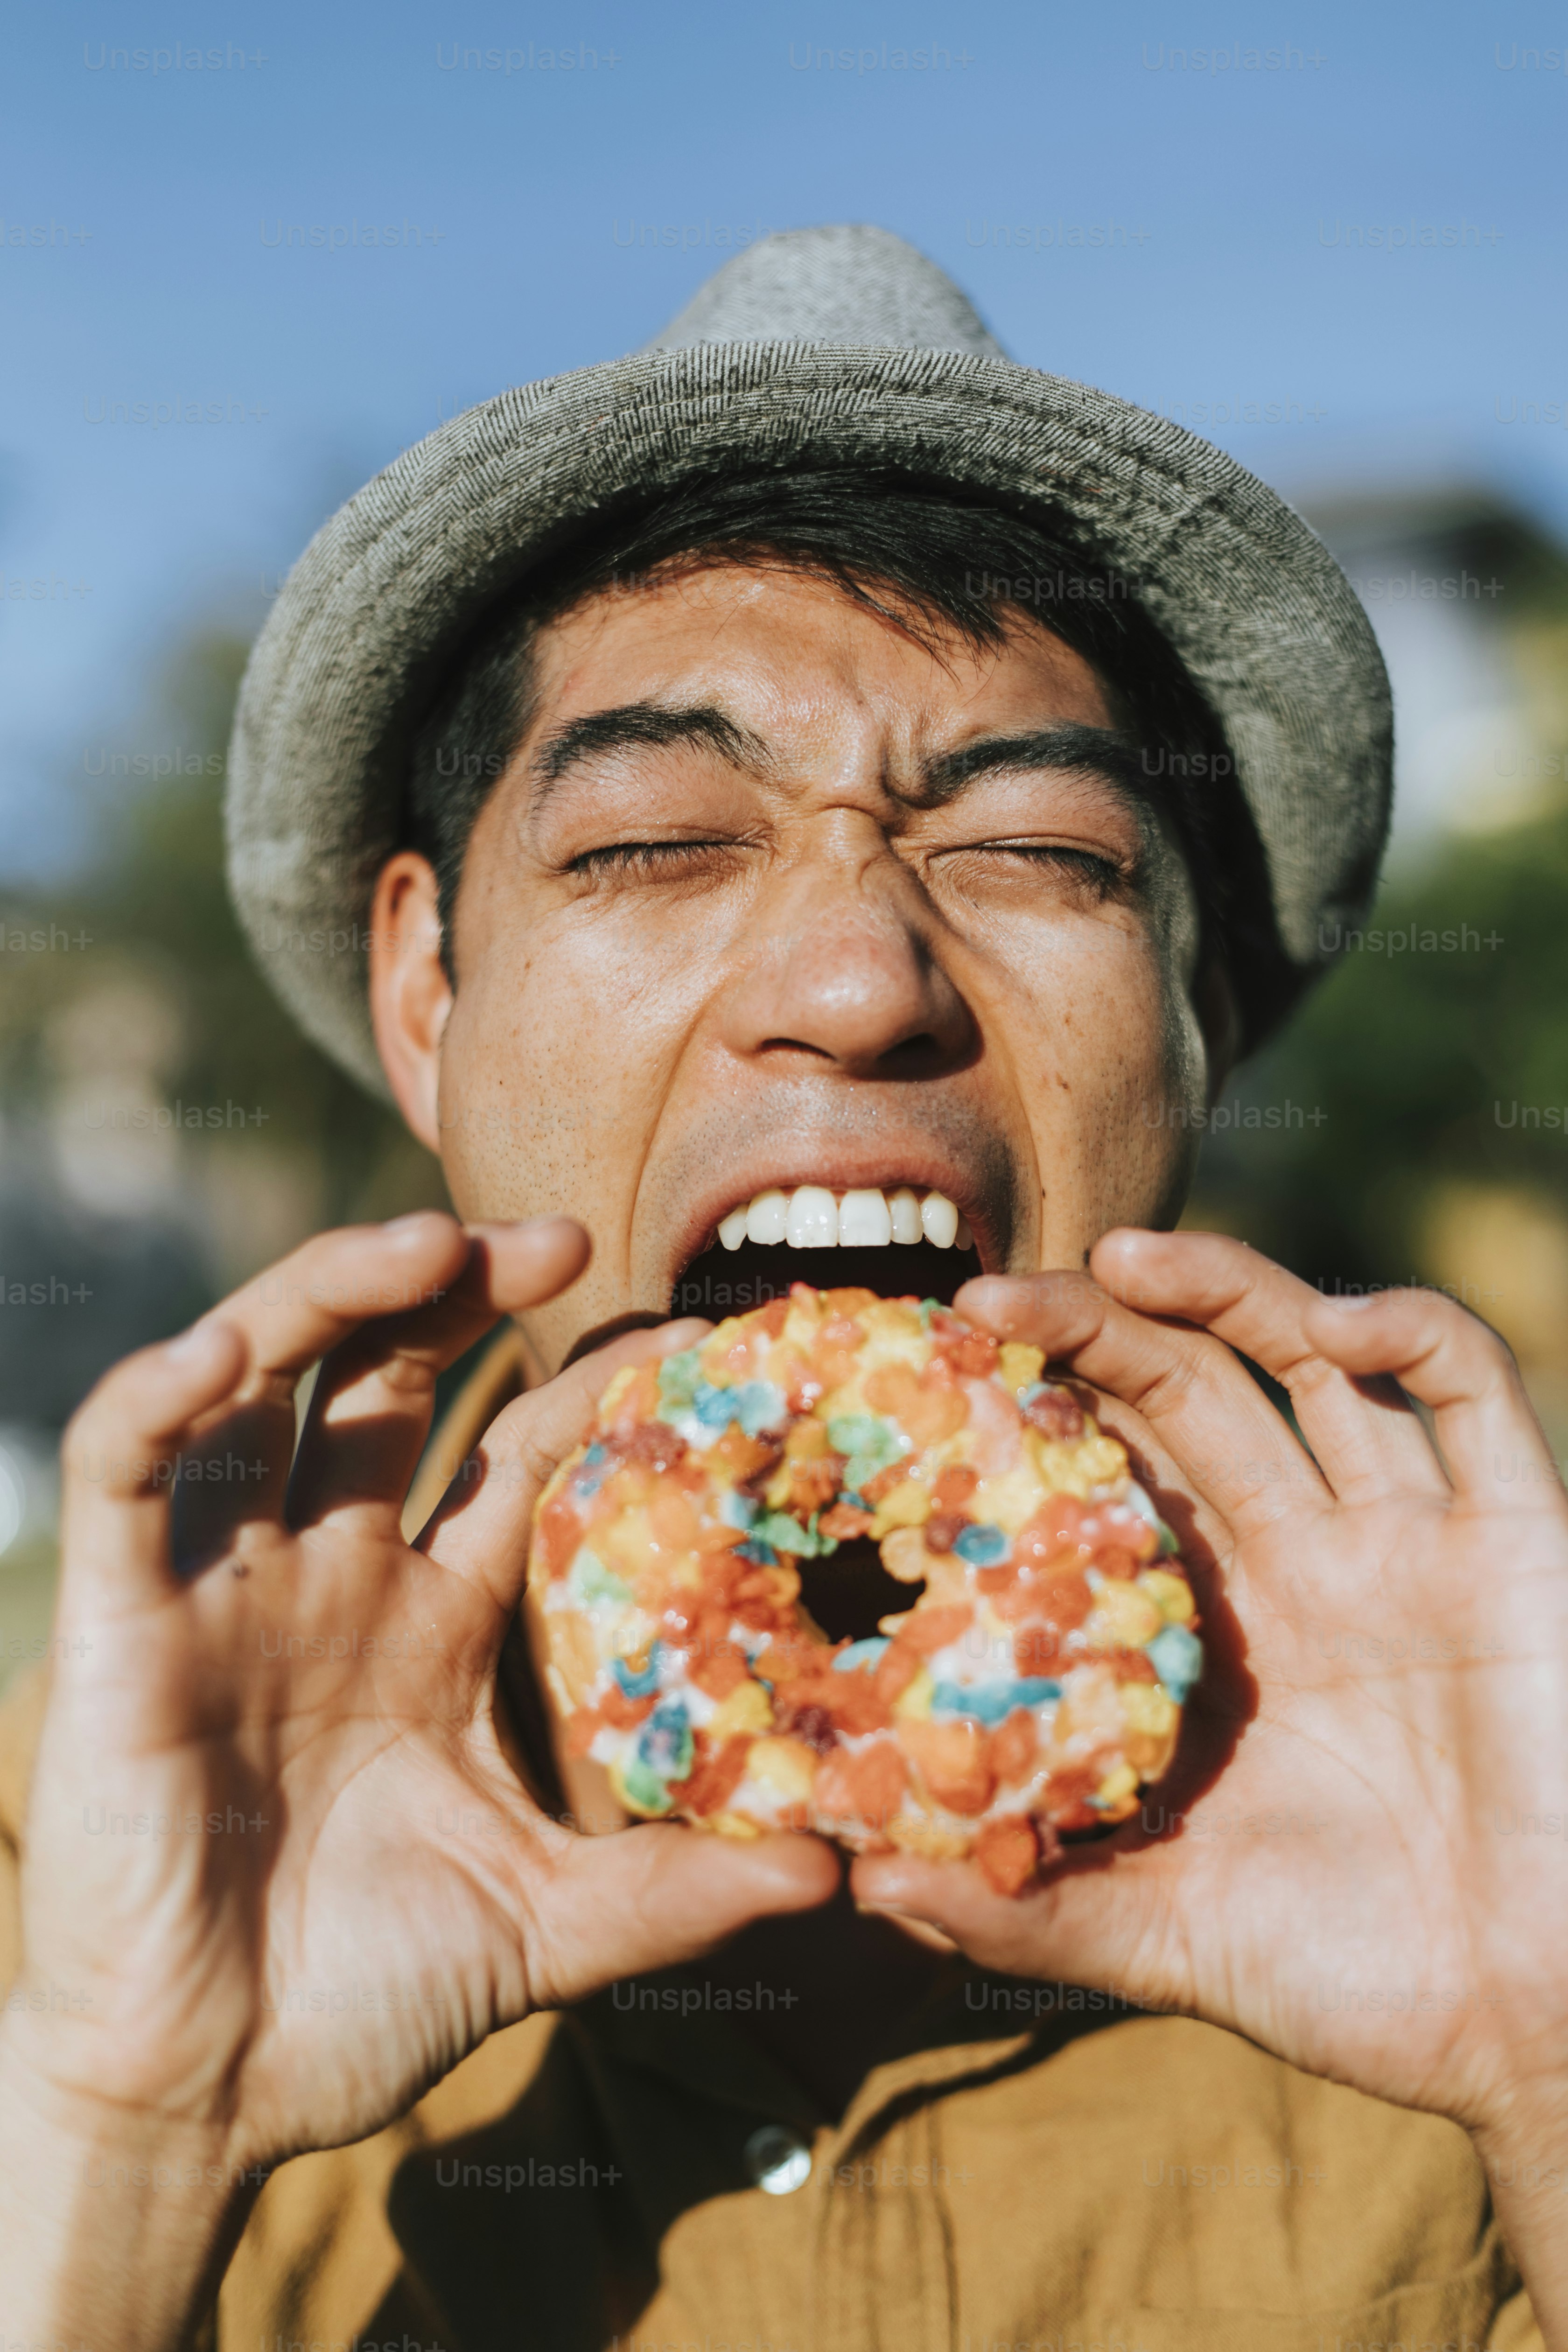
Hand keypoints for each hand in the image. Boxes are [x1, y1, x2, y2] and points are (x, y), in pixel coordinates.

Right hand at [7, 1213, 833, 2174]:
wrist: (203, 2096)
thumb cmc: (365, 2003)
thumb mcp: (548, 1926)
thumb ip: (679, 1890)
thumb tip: (838, 1869)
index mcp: (431, 1620)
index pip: (517, 1455)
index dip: (592, 1385)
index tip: (696, 1336)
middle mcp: (333, 1574)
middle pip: (392, 1375)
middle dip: (464, 1288)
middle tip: (564, 1235)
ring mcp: (226, 1582)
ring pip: (267, 1378)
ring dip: (337, 1293)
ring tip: (431, 1242)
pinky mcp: (122, 1614)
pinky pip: (127, 1463)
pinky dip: (164, 1392)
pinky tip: (226, 1349)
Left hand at [853, 1231, 1567, 2153]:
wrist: (1538, 2026)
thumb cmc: (1359, 1985)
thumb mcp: (1166, 1935)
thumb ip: (1026, 1906)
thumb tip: (865, 1886)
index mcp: (1220, 1629)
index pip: (1110, 1476)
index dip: (1031, 1413)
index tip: (932, 1376)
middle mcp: (1307, 1557)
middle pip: (1191, 1390)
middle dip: (1095, 1328)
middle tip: (993, 1297)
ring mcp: (1412, 1537)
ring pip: (1312, 1356)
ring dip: (1224, 1286)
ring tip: (1124, 1256)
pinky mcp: (1519, 1535)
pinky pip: (1473, 1387)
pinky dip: (1408, 1327)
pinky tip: (1334, 1322)